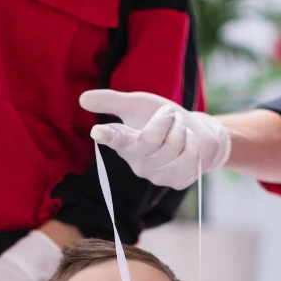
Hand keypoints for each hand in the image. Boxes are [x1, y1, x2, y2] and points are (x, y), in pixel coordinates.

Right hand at [79, 90, 229, 189]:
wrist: (197, 134)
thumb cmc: (163, 120)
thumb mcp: (137, 105)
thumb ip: (112, 102)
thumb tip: (82, 98)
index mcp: (125, 145)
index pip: (115, 139)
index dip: (107, 136)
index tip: (98, 131)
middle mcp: (138, 164)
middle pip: (151, 138)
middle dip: (166, 118)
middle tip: (169, 114)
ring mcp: (158, 176)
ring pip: (174, 144)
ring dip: (181, 127)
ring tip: (179, 128)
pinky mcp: (177, 181)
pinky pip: (190, 155)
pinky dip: (193, 141)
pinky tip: (189, 144)